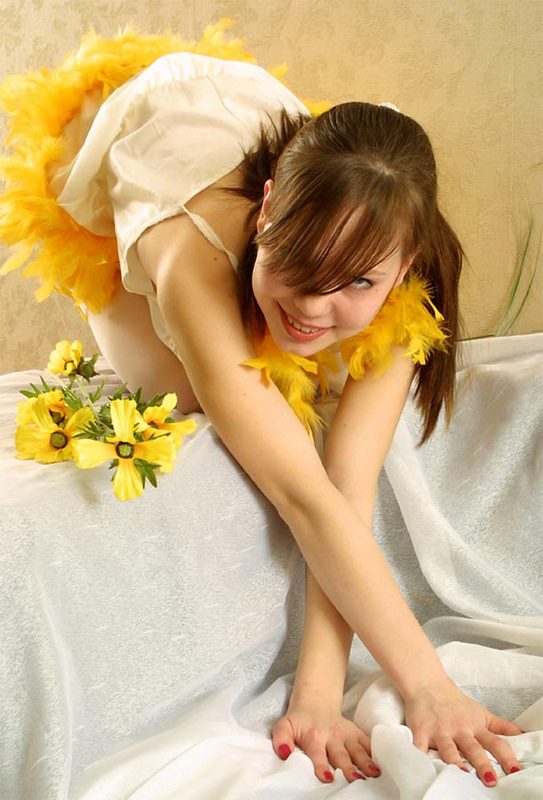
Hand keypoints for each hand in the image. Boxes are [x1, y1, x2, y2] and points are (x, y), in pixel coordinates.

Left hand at [271, 701, 381, 783]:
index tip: (327, 777)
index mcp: (314, 736)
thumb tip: (284, 753)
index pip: (318, 753)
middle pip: (341, 754)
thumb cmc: (299, 721)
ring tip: (374, 773)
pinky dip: (375, 752)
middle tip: (356, 780)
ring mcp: (346, 734)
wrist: (315, 703)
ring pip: (357, 749)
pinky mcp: (356, 732)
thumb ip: (281, 739)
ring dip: (366, 761)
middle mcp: (332, 735)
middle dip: (348, 767)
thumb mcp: (284, 726)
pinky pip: (367, 742)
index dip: (321, 765)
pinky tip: (381, 763)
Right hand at [404, 678, 522, 785]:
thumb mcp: (481, 713)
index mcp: (476, 726)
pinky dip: (421, 757)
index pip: (495, 742)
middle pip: (473, 748)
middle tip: (490, 780)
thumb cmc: (455, 702)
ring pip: (449, 750)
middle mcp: (459, 729)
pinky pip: (420, 747)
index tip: (515, 770)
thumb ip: (501, 726)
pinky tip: (424, 767)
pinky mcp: (421, 732)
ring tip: (462, 774)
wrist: (427, 684)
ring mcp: (439, 731)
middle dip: (482, 764)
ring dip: (455, 762)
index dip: (506, 756)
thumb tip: (523, 736)